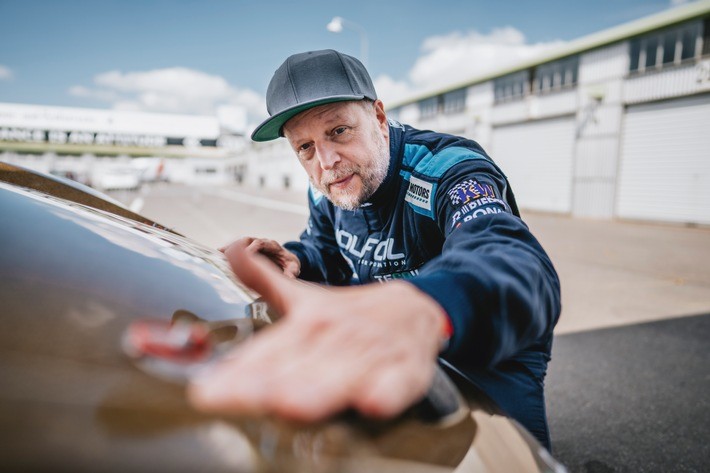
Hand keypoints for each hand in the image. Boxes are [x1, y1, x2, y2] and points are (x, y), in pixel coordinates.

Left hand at [188, 239, 446, 420]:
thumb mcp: (307, 299)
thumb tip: (231, 250)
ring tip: (292, 405)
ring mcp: (371, 354)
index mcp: (308, 323)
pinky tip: (375, 402)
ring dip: (319, 391)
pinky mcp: (404, 370)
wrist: (416, 309)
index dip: (237, 374)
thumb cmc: (350, 315)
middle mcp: (335, 338)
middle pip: (300, 365)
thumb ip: (265, 281)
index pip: (268, 352)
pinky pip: (397, 384)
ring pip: (342, 376)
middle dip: (270, 384)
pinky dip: (387, 392)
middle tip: (242, 398)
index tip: (206, 392)